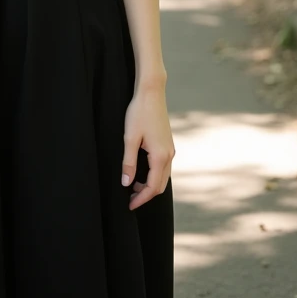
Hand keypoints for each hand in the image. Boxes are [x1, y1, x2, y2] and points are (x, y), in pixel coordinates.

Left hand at [122, 86, 174, 209]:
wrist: (151, 92)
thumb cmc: (139, 112)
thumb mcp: (130, 138)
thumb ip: (128, 162)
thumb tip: (126, 183)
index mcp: (160, 156)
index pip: (153, 187)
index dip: (141, 199)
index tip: (130, 205)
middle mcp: (169, 155)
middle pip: (160, 185)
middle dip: (146, 195)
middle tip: (130, 199)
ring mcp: (170, 149)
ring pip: (163, 176)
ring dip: (150, 185)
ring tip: (133, 186)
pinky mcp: (168, 144)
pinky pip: (164, 167)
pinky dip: (154, 175)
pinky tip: (141, 171)